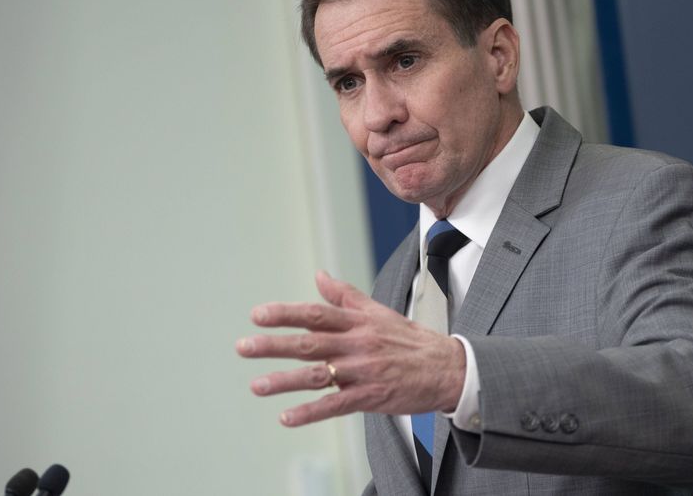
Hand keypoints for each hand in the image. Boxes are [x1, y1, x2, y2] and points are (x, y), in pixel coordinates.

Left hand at [236, 270, 465, 426]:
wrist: (448, 369)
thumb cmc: (410, 340)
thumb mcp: (378, 312)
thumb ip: (345, 295)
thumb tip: (319, 276)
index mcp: (358, 322)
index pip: (316, 313)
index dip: (285, 313)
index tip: (258, 315)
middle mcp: (358, 344)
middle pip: (309, 343)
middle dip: (273, 345)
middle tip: (243, 346)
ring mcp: (364, 371)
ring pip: (318, 375)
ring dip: (285, 381)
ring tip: (257, 385)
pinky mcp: (371, 397)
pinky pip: (336, 405)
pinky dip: (310, 412)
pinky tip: (287, 417)